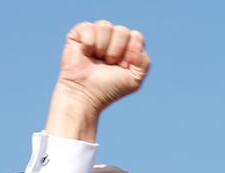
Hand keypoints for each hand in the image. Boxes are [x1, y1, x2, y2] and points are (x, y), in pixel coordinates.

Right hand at [47, 21, 151, 140]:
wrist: (84, 95)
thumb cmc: (108, 89)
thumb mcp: (135, 80)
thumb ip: (145, 62)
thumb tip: (135, 39)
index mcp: (127, 47)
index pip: (136, 36)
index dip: (130, 52)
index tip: (122, 67)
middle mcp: (112, 38)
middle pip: (122, 30)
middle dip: (116, 51)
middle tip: (108, 64)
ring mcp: (96, 34)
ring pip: (105, 26)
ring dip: (102, 47)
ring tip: (96, 59)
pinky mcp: (80, 33)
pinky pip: (89, 27)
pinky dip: (88, 43)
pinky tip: (85, 53)